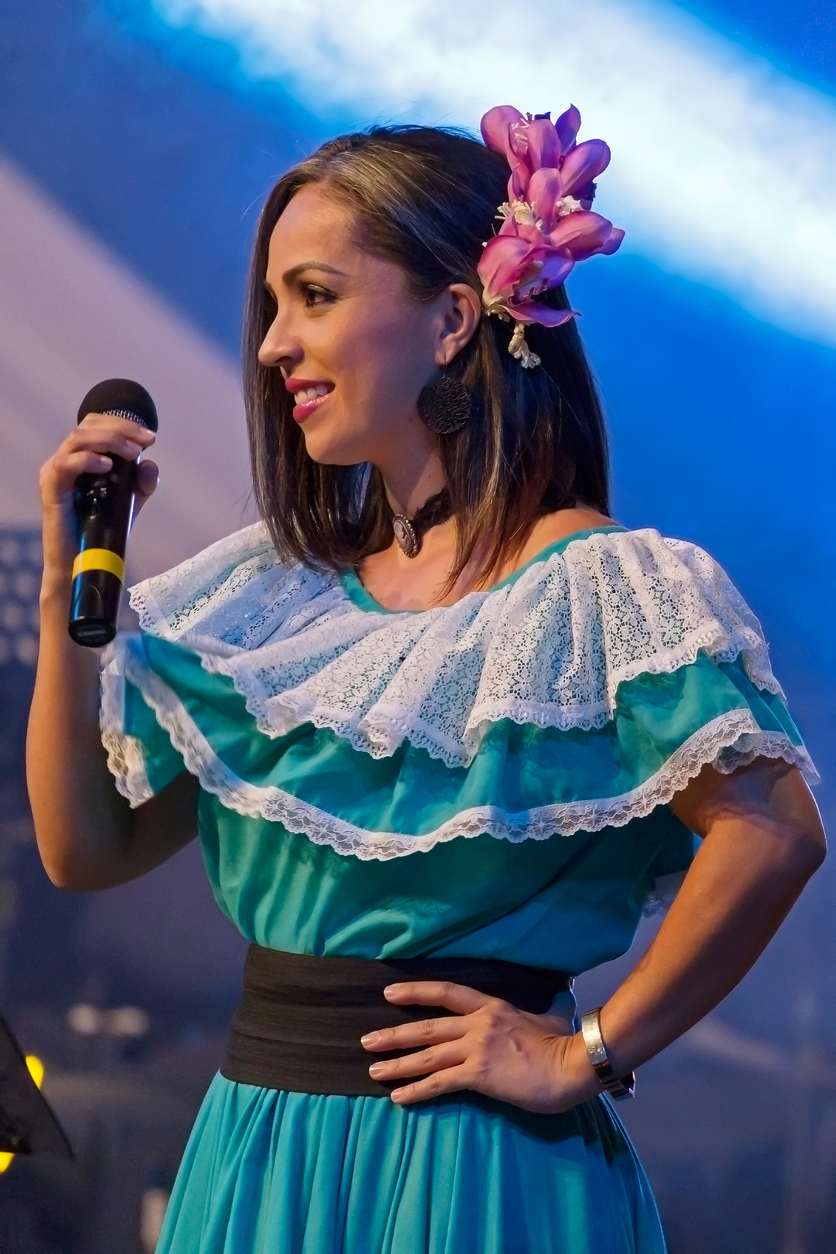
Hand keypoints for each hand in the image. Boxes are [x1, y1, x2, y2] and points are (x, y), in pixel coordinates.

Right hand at [38, 412, 157, 588]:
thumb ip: (141, 484)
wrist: (81, 561)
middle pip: (88, 426)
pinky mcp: (51, 488)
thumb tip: (150, 463)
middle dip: (121, 429)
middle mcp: (65, 459)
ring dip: (110, 440)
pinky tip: (108, 466)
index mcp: (81, 457)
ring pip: (78, 439)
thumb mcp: (129, 503)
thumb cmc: (101, 531)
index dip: (124, 424)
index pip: (96, 425)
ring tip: (132, 452)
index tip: (151, 438)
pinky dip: (88, 460)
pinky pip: (65, 464)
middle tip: (145, 442)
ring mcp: (55, 472)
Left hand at [360, 980, 600, 1111]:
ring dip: (397, 1064)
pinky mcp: (478, 1074)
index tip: (390, 993)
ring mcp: (476, 1048)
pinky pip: (440, 1083)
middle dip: (394, 1034)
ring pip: (427, 1055)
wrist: (572, 1064)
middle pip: (427, 1027)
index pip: (445, 992)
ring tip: (373, 1071)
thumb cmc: (563, 1042)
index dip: (416, 992)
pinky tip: (400, 1098)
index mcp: (491, 1006)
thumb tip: (555, 997)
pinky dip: (417, 1091)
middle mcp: (478, 1023)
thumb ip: (538, 1008)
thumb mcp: (547, 1014)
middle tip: (367, 1041)